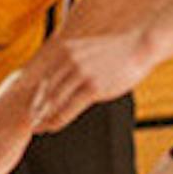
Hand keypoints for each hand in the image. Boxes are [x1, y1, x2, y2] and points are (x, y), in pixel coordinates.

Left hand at [29, 31, 156, 133]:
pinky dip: (57, 120)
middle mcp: (69, 61)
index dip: (36, 95)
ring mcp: (81, 74)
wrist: (140, 46)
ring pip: (54, 101)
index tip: (32, 107)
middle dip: (37, 108)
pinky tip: (53, 127)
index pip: (44, 77)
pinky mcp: (92, 87)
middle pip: (45, 90)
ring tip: (39, 127)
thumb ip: (74, 59)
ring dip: (44, 116)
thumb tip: (64, 74)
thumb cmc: (118, 50)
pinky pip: (68, 108)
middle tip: (32, 121)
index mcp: (66, 50)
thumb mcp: (89, 48)